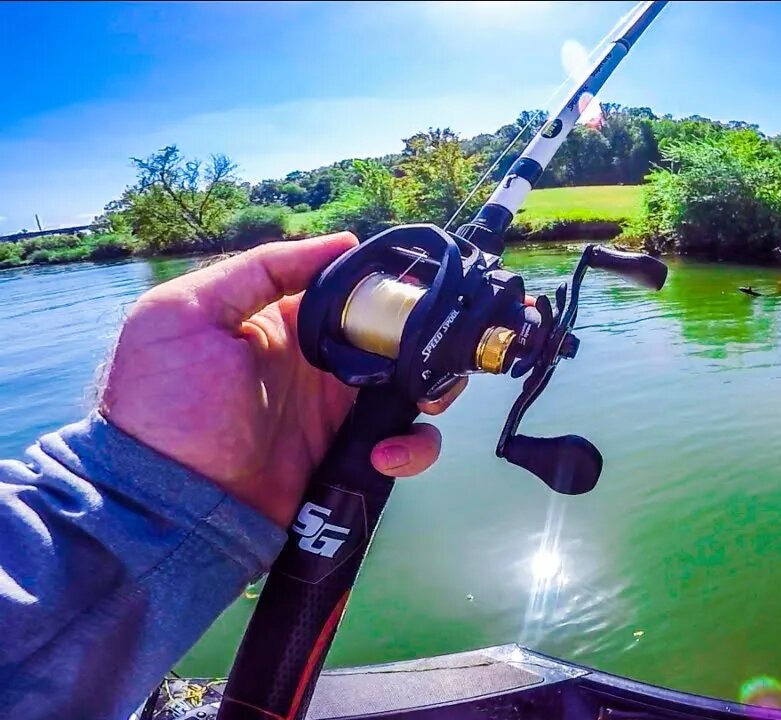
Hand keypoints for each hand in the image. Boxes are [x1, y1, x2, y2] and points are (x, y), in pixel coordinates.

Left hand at [99, 234, 460, 526]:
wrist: (166, 506)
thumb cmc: (167, 403)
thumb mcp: (183, 315)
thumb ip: (259, 270)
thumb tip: (345, 243)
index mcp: (286, 319)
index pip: (355, 287)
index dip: (393, 285)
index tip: (422, 290)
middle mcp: (320, 360)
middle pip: (397, 336)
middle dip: (428, 341)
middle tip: (435, 353)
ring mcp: (339, 411)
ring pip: (413, 388)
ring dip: (432, 393)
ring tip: (422, 406)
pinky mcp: (351, 456)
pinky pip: (403, 444)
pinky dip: (412, 448)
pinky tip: (385, 456)